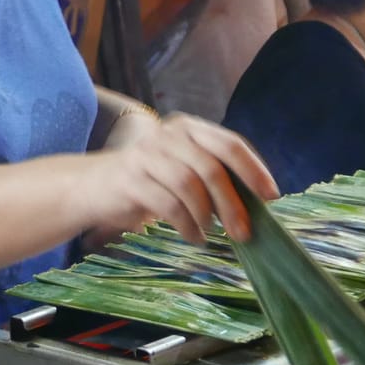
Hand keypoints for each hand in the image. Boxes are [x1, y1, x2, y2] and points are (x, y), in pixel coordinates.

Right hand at [84, 113, 276, 244]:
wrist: (94, 185)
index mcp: (188, 127)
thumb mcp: (183, 167)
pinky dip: (187, 225)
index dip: (254, 170)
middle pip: (211, 166)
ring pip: (190, 186)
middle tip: (244, 232)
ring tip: (211, 233)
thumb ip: (215, 173)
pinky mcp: (130, 179)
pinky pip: (168, 205)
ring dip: (207, 216)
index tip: (271, 197)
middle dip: (233, 203)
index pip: (230, 143)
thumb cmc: (149, 180)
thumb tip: (258, 201)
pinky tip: (194, 236)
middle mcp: (168, 135)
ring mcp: (147, 155)